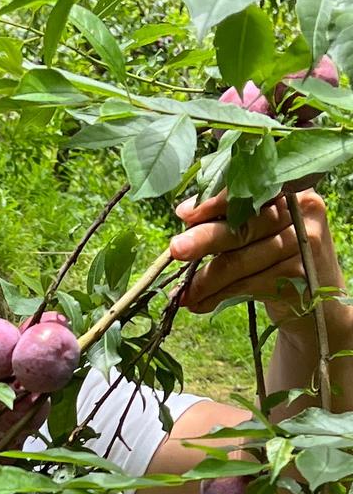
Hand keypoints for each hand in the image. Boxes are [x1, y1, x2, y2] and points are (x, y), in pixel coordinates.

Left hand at [169, 188, 343, 329]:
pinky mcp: (301, 277)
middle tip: (175, 250)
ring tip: (181, 293)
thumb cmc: (274, 253)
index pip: (249, 190)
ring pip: (241, 262)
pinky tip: (199, 304)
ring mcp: (304, 245)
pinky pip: (248, 286)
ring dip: (204, 280)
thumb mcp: (256, 229)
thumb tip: (185, 214)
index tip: (185, 214)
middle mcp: (301, 212)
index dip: (215, 202)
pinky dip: (218, 297)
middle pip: (243, 227)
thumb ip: (227, 217)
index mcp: (287, 190)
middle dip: (204, 240)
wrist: (317, 294)